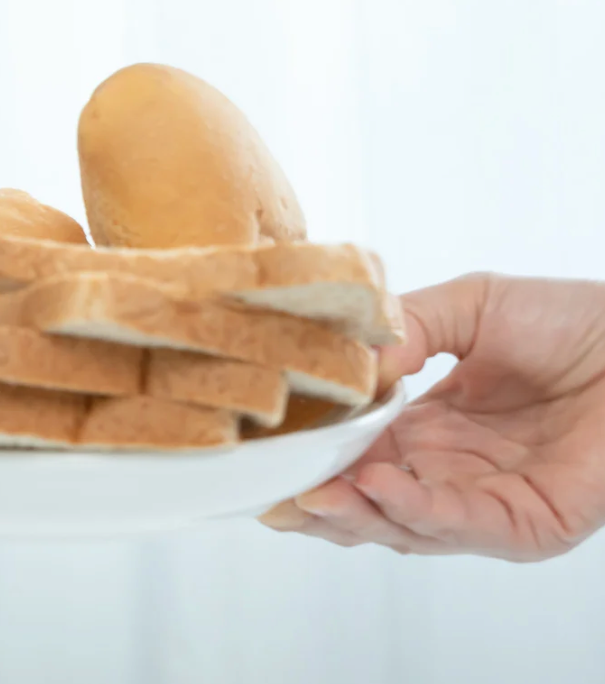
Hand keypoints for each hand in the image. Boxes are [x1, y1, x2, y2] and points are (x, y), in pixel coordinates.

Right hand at [260, 273, 604, 560]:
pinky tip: (376, 485)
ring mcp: (485, 505)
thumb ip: (407, 327)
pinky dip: (412, 509)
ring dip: (352, 514)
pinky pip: (457, 525)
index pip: (354, 456)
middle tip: (266, 495)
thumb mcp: (467, 307)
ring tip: (307, 495)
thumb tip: (354, 361)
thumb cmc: (570, 321)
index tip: (262, 454)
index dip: (310, 457)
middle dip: (315, 504)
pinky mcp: (525, 526)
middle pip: (366, 504)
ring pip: (401, 527)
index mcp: (429, 429)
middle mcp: (449, 474)